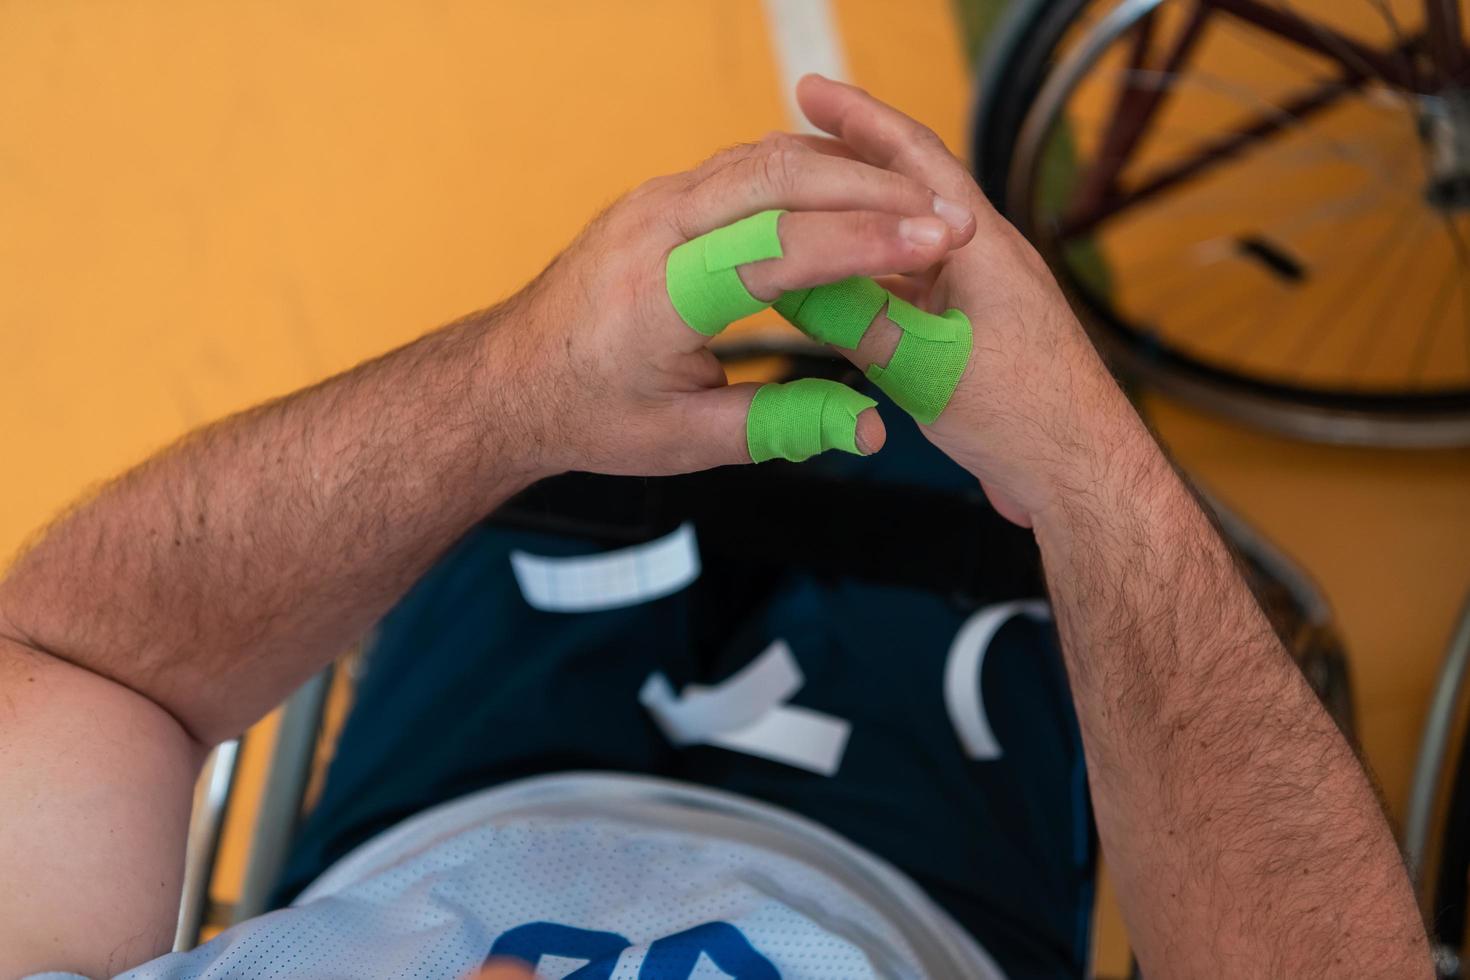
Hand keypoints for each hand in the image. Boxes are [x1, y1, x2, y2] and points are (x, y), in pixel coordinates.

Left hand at [496, 133, 975, 477]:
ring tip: (919, 204)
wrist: (512, 380)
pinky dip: (809, 172)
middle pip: (779, 176)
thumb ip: (783, 427)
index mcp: (659, 293)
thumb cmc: (591, 413)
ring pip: (765, 158)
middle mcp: (653, 229)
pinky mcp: (662, 198)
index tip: (936, 240)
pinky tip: (857, 192)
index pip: (779, 246)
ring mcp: (654, 203)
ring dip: (847, 173)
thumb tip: (871, 427)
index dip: (865, 241)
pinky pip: (745, 166)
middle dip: (874, 190)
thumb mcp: (685, 441)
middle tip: (947, 215)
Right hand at [792, 75, 1143, 526]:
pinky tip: (842, 286)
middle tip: (792, 146)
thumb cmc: (1027, 418)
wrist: (1080, 475)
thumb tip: (792, 283)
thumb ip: (857, 320)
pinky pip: (914, 287)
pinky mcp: (976, 335)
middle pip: (907, 192)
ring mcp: (983, 296)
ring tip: (804, 213)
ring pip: (906, 243)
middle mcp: (985, 259)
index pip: (914, 159)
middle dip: (848, 164)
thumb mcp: (925, 364)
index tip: (812, 92)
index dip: (858, 119)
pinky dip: (872, 278)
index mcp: (982, 247)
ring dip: (857, 225)